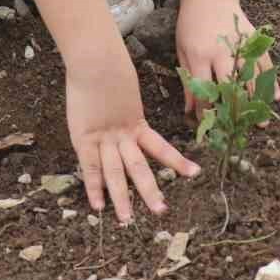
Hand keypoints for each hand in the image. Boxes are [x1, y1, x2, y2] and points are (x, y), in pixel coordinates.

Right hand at [65, 46, 198, 223]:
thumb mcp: (124, 90)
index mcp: (136, 122)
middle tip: (161, 212)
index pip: (161, 147)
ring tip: (127, 220)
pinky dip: (93, 187)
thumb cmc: (108, 67)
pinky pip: (89, 167)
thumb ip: (126, 109)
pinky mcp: (85, 138)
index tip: (194, 173)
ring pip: (116, 173)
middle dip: (150, 191)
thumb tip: (129, 115)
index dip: (177, 161)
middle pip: (140, 168)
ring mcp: (104, 138)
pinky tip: (97, 206)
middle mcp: (123, 135)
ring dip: (122, 197)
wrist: (94, 60)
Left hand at [176, 0, 279, 117]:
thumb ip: (187, 80)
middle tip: (239, 128)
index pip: (204, 90)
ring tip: (260, 121)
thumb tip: (189, 110)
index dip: (206, 111)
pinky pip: (265, 63)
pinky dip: (272, 81)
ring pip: (252, 77)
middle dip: (235, 110)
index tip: (209, 125)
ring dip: (257, 101)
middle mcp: (222, 52)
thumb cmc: (191, 25)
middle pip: (232, 86)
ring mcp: (241, 45)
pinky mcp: (254, 40)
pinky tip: (276, 97)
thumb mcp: (182, 51)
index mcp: (200, 55)